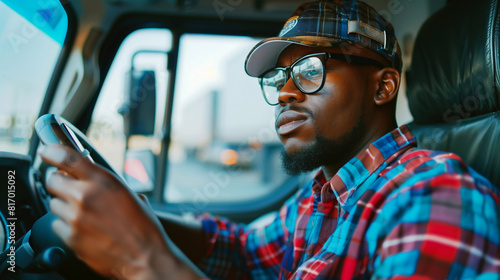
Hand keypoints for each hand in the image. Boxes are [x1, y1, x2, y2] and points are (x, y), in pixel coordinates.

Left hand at [39, 144, 200, 278]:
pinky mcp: (70, 237)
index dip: (51, 151)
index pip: (66, 157)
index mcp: (103, 181)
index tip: (46, 151)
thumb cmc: (143, 227)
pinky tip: (83, 228)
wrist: (145, 257)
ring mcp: (75, 218)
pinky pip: (57, 225)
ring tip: (83, 213)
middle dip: (59, 182)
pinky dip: (66, 225)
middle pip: (52, 180)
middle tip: (70, 188)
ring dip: (64, 205)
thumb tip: (91, 178)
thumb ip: (106, 184)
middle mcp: (86, 196)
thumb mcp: (130, 195)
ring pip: (53, 203)